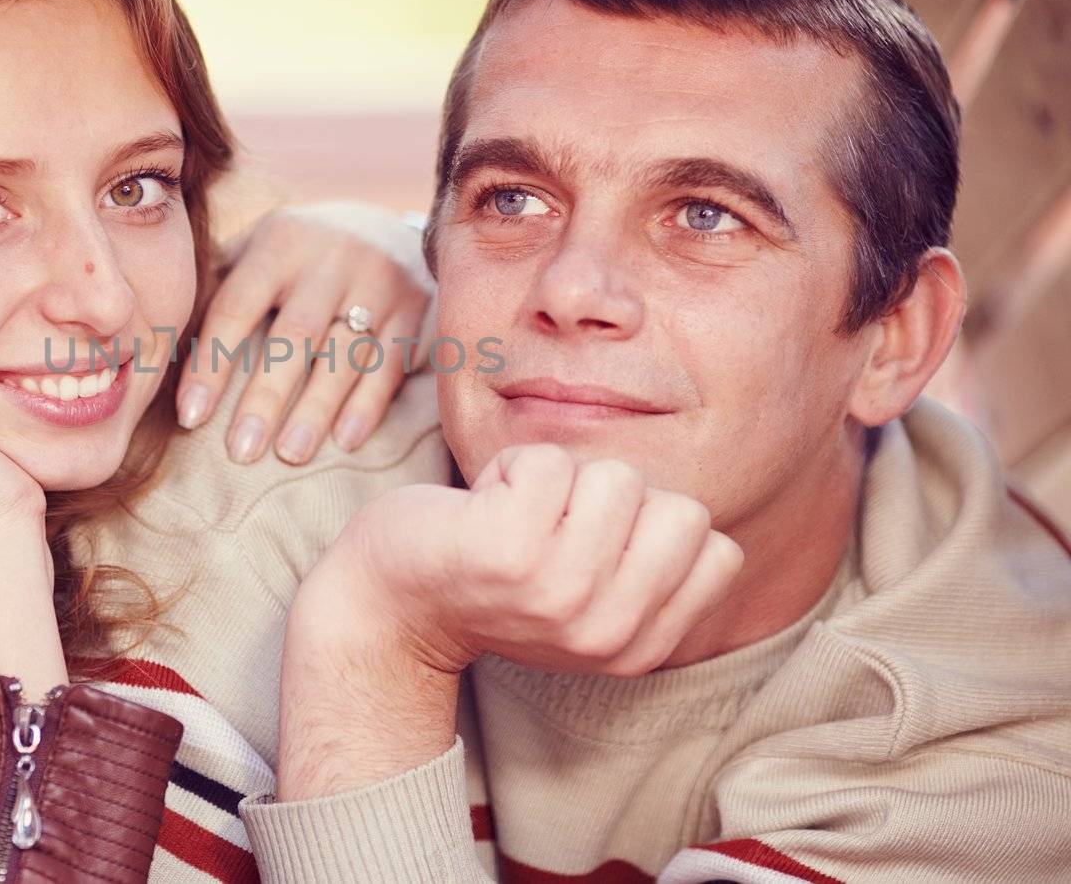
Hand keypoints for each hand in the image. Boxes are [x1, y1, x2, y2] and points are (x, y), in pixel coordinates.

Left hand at [177, 202, 432, 464]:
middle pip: (293, 337)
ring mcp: (378, 280)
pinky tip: (345, 440)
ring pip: (343, 354)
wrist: (384, 228)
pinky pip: (388, 363)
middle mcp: (330, 257)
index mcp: (277, 241)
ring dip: (315, 409)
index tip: (189, 418)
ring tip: (288, 454)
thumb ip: (217, 288)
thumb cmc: (297, 258)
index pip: (235, 308)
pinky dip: (366, 404)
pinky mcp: (415, 307)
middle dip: (264, 398)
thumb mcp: (258, 252)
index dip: (211, 365)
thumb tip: (155, 346)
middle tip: (239, 452)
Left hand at [310, 445, 744, 677]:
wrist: (389, 604)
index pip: (719, 551)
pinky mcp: (508, 550)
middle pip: (681, 509)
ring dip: (558, 479)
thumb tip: (704, 521)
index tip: (592, 550)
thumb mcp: (588, 601)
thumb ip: (651, 574)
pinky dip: (511, 466)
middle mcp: (606, 631)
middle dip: (616, 498)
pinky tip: (481, 508)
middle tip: (552, 530)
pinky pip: (549, 461)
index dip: (656, 527)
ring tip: (513, 518)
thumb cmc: (492, 582)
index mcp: (637, 647)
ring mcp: (559, 593)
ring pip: (618, 477)